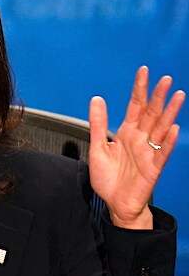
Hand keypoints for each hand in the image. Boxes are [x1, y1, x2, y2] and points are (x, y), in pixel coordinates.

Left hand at [89, 66, 184, 228]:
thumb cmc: (108, 178)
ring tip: (178, 95)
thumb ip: (98, 124)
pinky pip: (162, 152)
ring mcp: (148, 152)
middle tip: (165, 79)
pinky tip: (172, 129)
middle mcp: (139, 139)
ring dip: (170, 112)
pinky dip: (167, 141)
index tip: (143, 71)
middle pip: (151, 113)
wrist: (114, 203)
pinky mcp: (153, 167)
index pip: (135, 106)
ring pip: (161, 128)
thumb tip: (97, 100)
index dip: (139, 89)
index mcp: (126, 133)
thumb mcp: (97, 148)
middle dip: (158, 96)